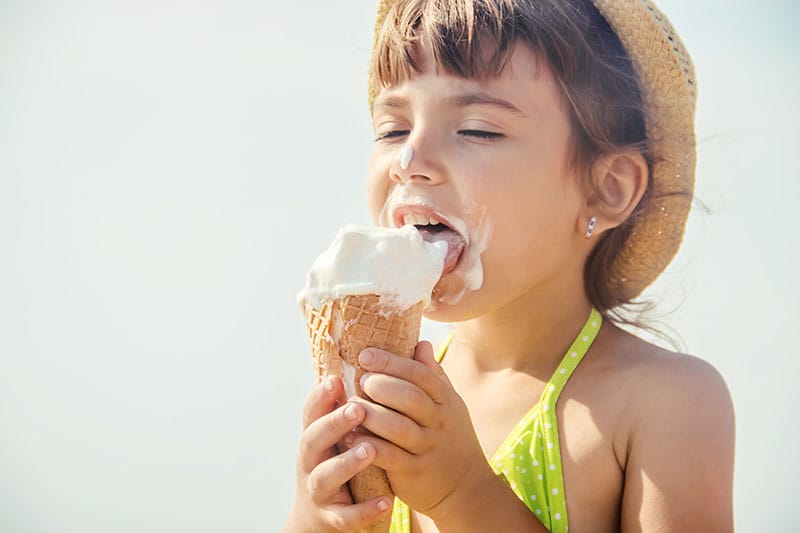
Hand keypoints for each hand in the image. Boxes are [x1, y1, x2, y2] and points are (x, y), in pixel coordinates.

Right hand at [284, 375, 392, 532]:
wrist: (318, 518)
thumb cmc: (334, 464)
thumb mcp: (336, 436)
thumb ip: (349, 405)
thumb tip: (371, 363)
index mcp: (314, 437)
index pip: (312, 412)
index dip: (321, 397)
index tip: (336, 379)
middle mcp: (310, 462)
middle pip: (313, 439)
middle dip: (333, 423)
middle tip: (357, 408)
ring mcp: (318, 491)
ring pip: (326, 476)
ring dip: (346, 463)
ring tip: (370, 449)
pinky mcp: (331, 518)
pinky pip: (347, 516)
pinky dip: (366, 510)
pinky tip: (388, 502)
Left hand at [344, 342, 494, 522]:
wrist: (466, 488)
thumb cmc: (450, 438)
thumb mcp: (449, 405)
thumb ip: (433, 376)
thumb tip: (421, 343)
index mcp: (445, 401)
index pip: (420, 374)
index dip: (392, 362)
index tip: (366, 354)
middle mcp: (439, 422)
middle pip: (410, 397)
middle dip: (381, 384)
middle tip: (360, 379)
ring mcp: (427, 448)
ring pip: (398, 427)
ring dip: (372, 414)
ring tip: (350, 405)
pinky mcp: (415, 473)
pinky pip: (391, 458)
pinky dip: (370, 446)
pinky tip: (350, 437)